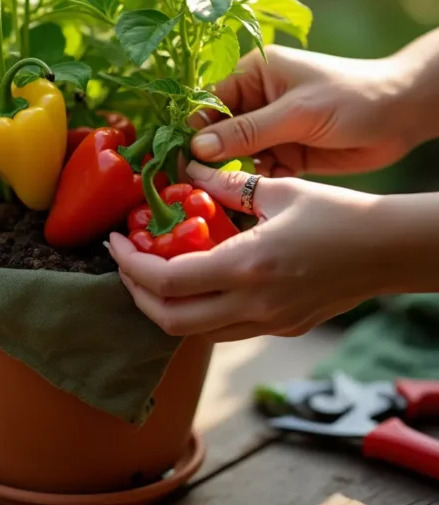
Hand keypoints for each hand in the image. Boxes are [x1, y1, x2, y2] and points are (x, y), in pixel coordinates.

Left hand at [108, 163, 393, 341]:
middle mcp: (252, 305)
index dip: (129, 265)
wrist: (391, 251)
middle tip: (124, 262)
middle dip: (134, 294)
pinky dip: (193, 312)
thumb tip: (188, 171)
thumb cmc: (340, 215)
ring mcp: (266, 324)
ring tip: (149, 272)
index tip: (113, 242)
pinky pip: (220, 331)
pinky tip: (192, 283)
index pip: (165, 281)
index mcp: (248, 266)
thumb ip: (226, 187)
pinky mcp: (278, 329)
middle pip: (168, 321)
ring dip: (161, 307)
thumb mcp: (280, 191)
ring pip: (191, 333)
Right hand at [190, 45, 413, 176]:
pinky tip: (253, 194)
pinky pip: (256, 171)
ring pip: (233, 156)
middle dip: (208, 157)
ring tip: (219, 192)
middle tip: (193, 184)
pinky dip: (253, 183)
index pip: (208, 104)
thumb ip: (246, 131)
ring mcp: (268, 129)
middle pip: (216, 132)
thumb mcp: (295, 112)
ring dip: (229, 173)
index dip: (193, 131)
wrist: (403, 115)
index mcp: (252, 75)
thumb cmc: (352, 97)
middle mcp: (255, 101)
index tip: (179, 159)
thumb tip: (198, 147)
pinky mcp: (283, 153)